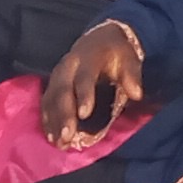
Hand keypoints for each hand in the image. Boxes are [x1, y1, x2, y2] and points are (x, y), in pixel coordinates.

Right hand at [43, 20, 150, 148]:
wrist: (97, 39)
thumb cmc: (115, 53)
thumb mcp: (128, 58)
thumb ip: (131, 75)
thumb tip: (137, 94)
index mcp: (88, 58)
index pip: (85, 77)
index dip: (84, 95)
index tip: (84, 114)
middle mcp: (68, 67)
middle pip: (62, 91)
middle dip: (64, 115)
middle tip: (67, 136)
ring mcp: (56, 76)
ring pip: (51, 100)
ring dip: (53, 122)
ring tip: (60, 142)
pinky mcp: (51, 85)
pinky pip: (46, 104)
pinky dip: (48, 121)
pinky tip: (52, 137)